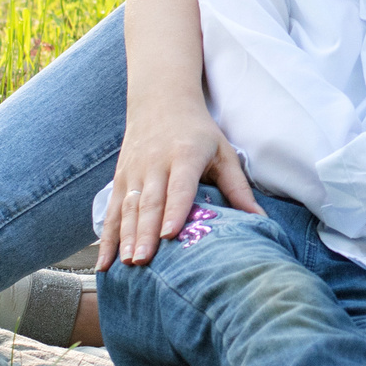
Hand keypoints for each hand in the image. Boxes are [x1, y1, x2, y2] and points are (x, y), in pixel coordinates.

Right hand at [96, 99, 263, 270]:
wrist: (161, 101)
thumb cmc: (199, 132)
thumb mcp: (223, 152)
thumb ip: (238, 187)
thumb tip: (260, 220)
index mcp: (185, 155)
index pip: (179, 186)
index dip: (174, 211)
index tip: (169, 235)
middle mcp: (155, 164)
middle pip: (149, 202)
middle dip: (145, 233)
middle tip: (145, 261)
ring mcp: (134, 172)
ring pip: (128, 208)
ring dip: (126, 238)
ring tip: (128, 264)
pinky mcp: (119, 179)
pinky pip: (112, 212)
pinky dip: (107, 237)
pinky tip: (104, 262)